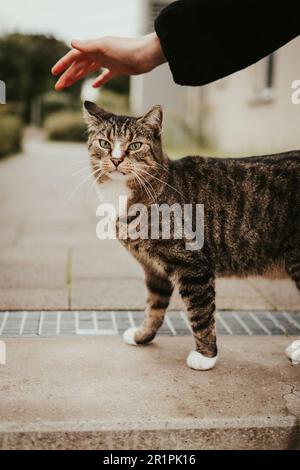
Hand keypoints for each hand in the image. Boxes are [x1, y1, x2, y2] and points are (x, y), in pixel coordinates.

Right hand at [51, 33, 165, 90]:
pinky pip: (105, 76)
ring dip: (78, 78)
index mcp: (94, 47)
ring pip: (89, 71)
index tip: (54, 73)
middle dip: (68, 75)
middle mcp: (100, 53)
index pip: (74, 56)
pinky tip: (94, 87)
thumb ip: (89, 45)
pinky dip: (99, 81)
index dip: (63, 64)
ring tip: (69, 86)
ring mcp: (108, 61)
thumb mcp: (106, 46)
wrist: (147, 54)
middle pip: (79, 65)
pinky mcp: (118, 69)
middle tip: (58, 87)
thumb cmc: (127, 48)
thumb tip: (72, 43)